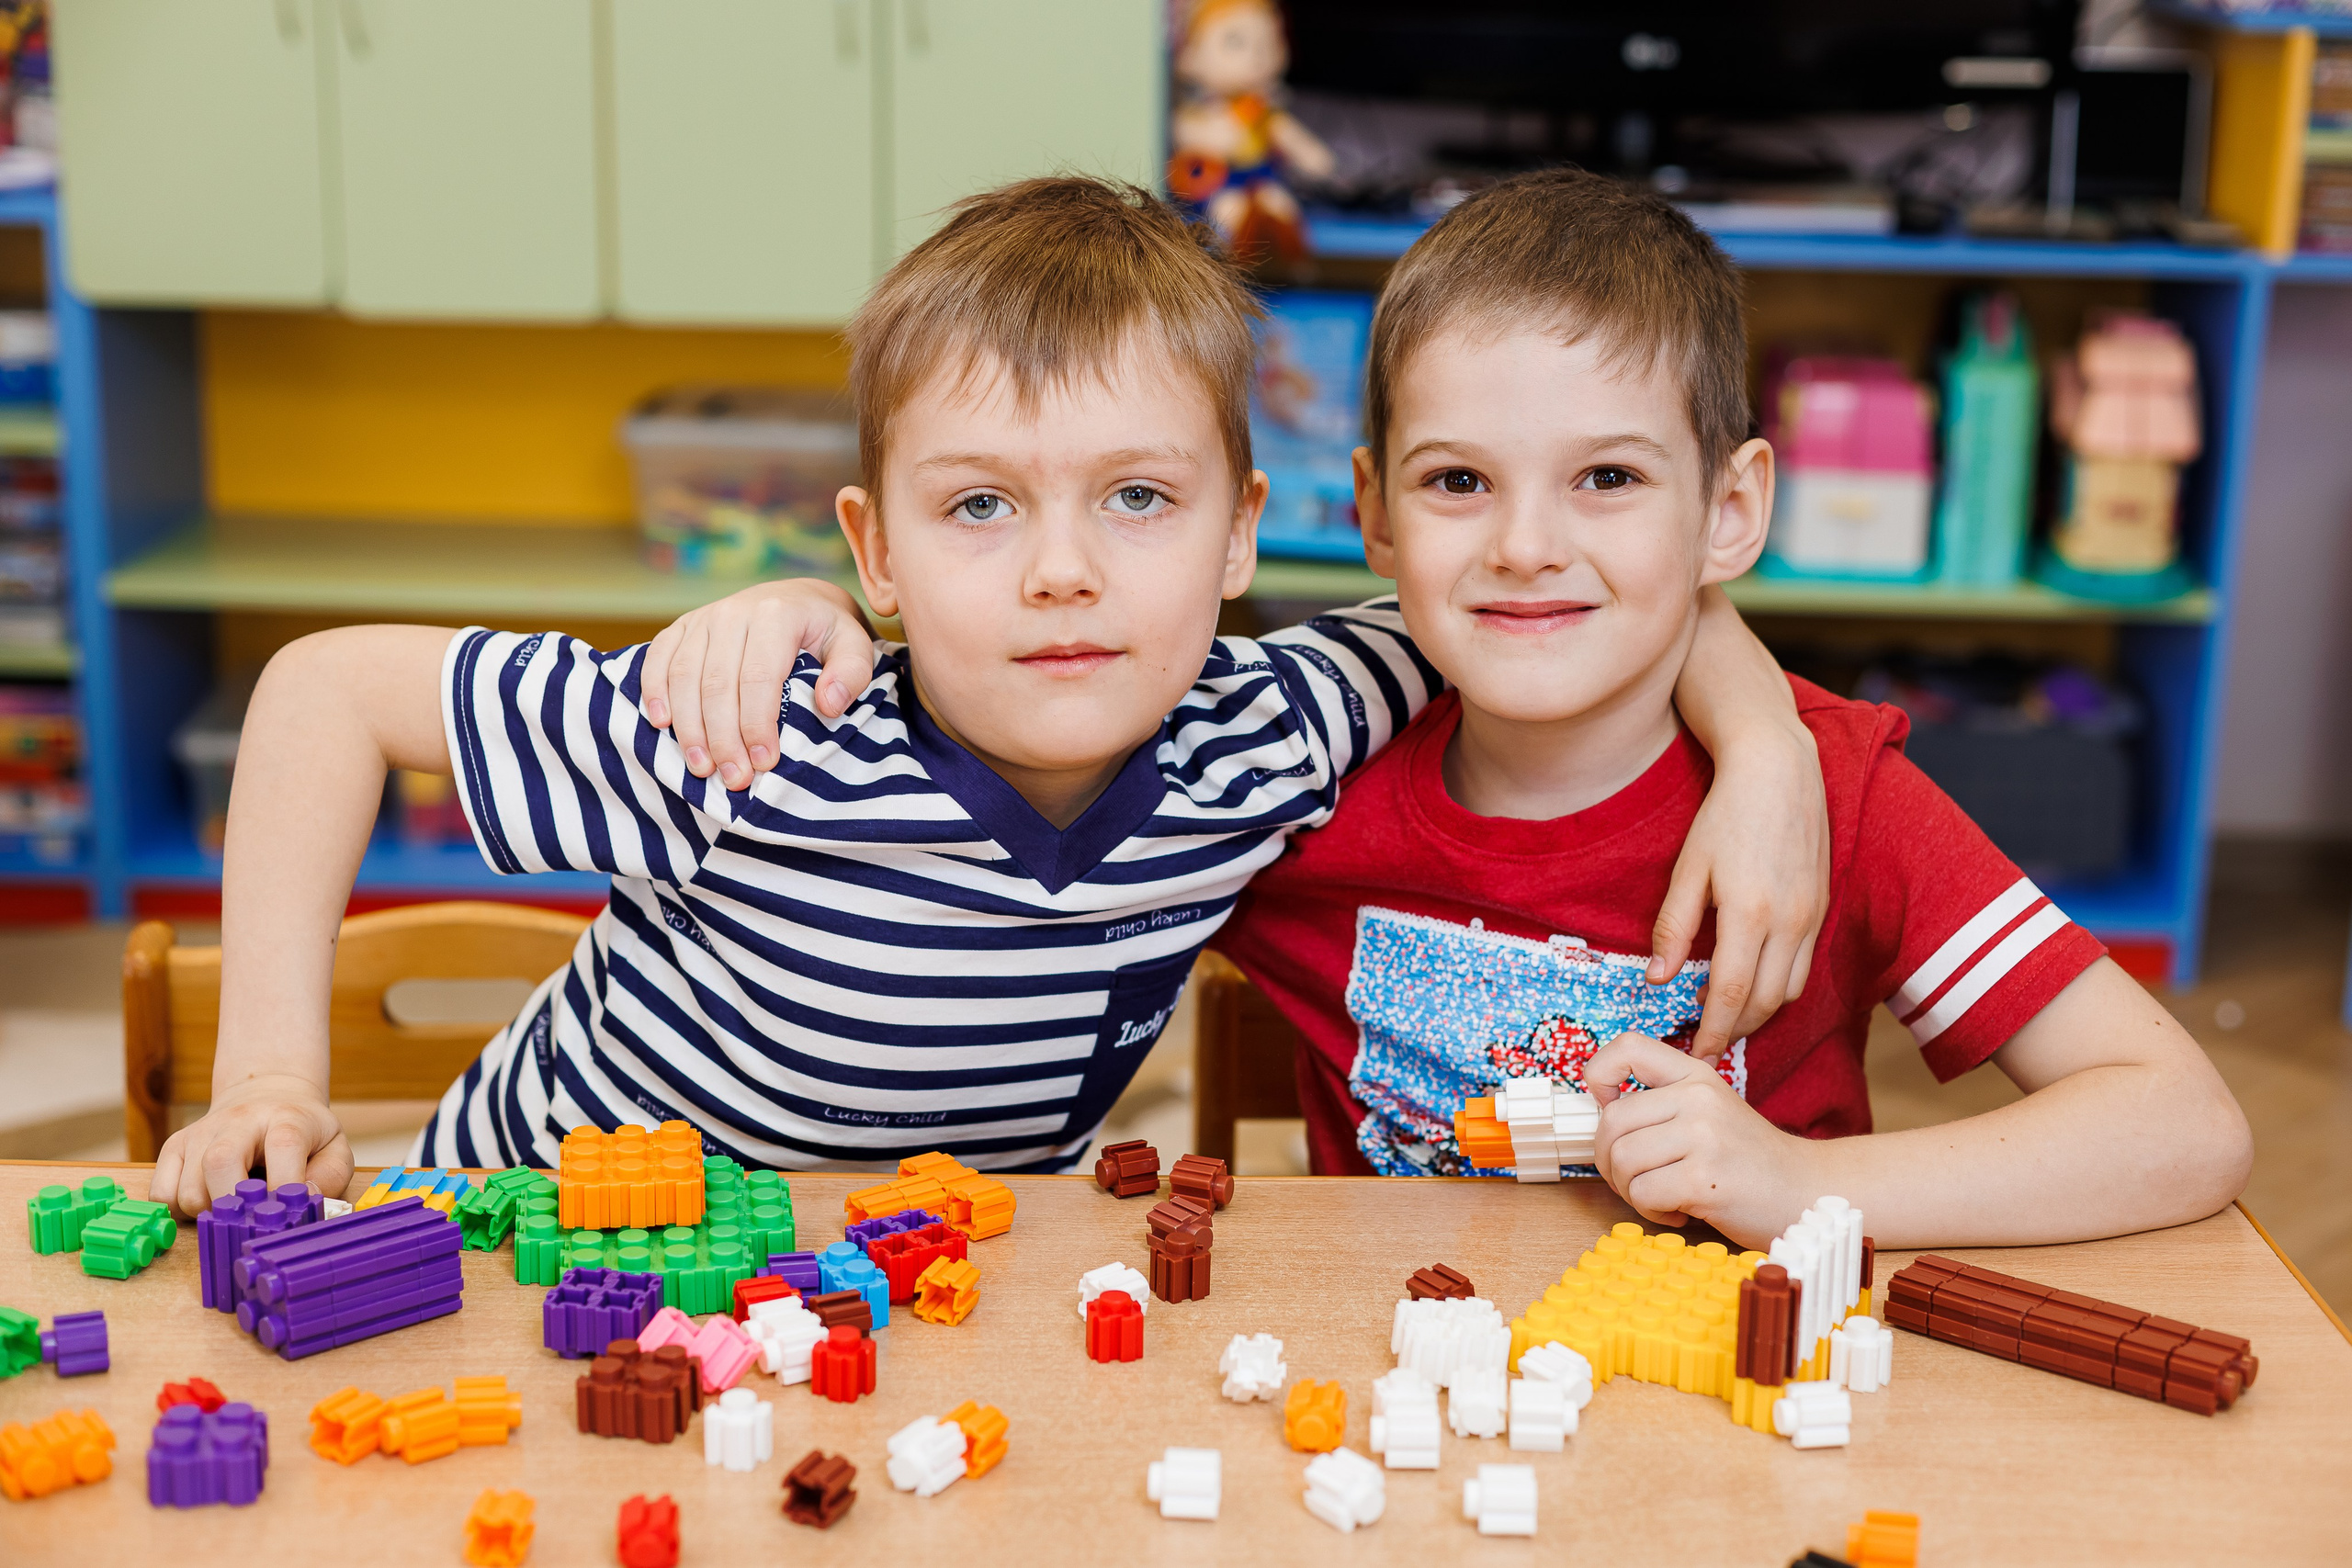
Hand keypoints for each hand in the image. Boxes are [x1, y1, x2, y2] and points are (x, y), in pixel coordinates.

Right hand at [149, 1073, 351, 1216]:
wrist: (264, 1098)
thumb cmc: (302, 1134)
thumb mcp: (333, 1147)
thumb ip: (330, 1176)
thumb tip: (304, 1200)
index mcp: (285, 1118)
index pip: (283, 1145)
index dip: (285, 1184)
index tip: (287, 1213)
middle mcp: (238, 1121)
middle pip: (220, 1163)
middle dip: (235, 1206)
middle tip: (251, 1219)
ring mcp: (200, 1133)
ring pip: (188, 1189)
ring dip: (209, 1213)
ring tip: (232, 1207)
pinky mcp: (174, 1147)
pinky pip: (161, 1193)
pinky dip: (178, 1210)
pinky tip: (206, 1202)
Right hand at [639, 579, 877, 790]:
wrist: (801, 600)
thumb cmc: (829, 635)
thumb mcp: (855, 647)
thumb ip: (851, 673)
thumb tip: (829, 704)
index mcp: (777, 615)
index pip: (760, 678)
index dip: (758, 724)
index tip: (765, 763)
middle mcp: (734, 611)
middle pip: (718, 683)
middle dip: (723, 738)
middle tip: (733, 779)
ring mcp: (704, 617)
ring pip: (684, 676)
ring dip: (689, 727)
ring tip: (700, 767)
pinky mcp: (683, 626)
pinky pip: (659, 657)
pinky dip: (654, 690)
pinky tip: (661, 723)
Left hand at [1585, 1033, 1814, 1246]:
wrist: (1809, 1193)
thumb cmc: (1750, 1162)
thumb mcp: (1711, 1112)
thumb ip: (1664, 1105)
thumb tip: (1602, 1113)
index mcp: (1696, 1076)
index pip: (1628, 1047)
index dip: (1600, 1074)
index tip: (1606, 1105)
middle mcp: (1698, 1098)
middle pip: (1612, 1122)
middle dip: (1610, 1161)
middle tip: (1636, 1180)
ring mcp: (1703, 1136)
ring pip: (1622, 1161)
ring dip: (1632, 1191)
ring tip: (1663, 1197)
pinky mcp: (1704, 1178)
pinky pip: (1643, 1194)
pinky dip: (1652, 1212)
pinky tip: (1680, 1212)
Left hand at [1650, 713, 1826, 1059]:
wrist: (1779, 771)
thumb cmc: (1726, 815)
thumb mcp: (1688, 869)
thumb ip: (1674, 927)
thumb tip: (1657, 978)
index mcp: (1749, 914)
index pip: (1729, 994)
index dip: (1713, 1031)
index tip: (1697, 1053)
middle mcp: (1789, 922)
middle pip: (1764, 1003)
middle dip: (1734, 1030)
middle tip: (1707, 1042)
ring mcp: (1812, 917)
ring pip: (1790, 991)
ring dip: (1759, 1012)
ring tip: (1725, 1015)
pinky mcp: (1823, 907)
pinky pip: (1804, 966)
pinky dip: (1780, 987)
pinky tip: (1753, 981)